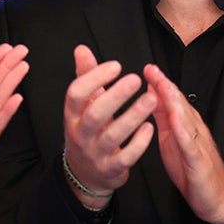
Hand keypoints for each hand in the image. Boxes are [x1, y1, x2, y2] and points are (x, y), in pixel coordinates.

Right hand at [62, 45, 155, 207]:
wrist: (85, 174)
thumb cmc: (88, 131)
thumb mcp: (83, 106)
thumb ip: (85, 77)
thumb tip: (81, 49)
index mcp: (72, 115)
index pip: (75, 94)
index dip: (94, 78)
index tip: (116, 66)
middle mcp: (80, 134)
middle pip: (94, 115)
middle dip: (116, 96)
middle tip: (135, 79)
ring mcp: (95, 153)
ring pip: (112, 136)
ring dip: (133, 116)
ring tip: (151, 99)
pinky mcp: (111, 169)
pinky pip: (126, 157)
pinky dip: (139, 143)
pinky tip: (150, 127)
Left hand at [144, 64, 223, 223]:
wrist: (217, 198)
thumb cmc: (193, 171)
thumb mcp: (172, 141)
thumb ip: (164, 120)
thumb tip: (151, 99)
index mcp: (185, 126)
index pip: (172, 100)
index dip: (160, 83)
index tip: (148, 69)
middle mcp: (193, 130)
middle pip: (179, 104)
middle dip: (165, 85)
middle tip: (152, 69)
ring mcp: (198, 144)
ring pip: (186, 119)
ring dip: (174, 101)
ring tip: (162, 86)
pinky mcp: (199, 161)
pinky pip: (190, 144)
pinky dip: (183, 130)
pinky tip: (175, 120)